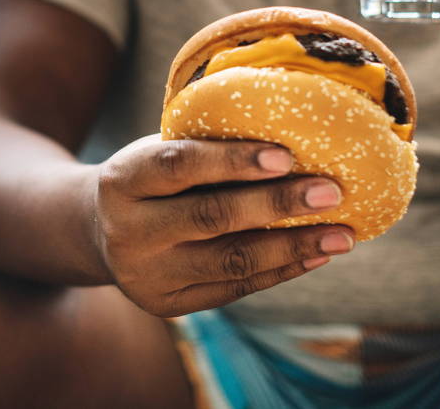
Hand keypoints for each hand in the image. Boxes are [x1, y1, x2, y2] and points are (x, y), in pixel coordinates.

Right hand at [92, 135, 353, 317]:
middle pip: (210, 217)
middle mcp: (128, 230)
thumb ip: (204, 147)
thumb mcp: (156, 152)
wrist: (96, 230)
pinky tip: (315, 253)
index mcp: (122, 180)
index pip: (178, 166)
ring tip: (343, 233)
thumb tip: (294, 135)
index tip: (287, 155)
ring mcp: (146, 273)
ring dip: (293, 245)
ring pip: (230, 261)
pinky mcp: (166, 304)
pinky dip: (281, 270)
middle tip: (332, 191)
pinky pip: (234, 289)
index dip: (232, 160)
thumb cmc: (148, 178)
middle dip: (277, 204)